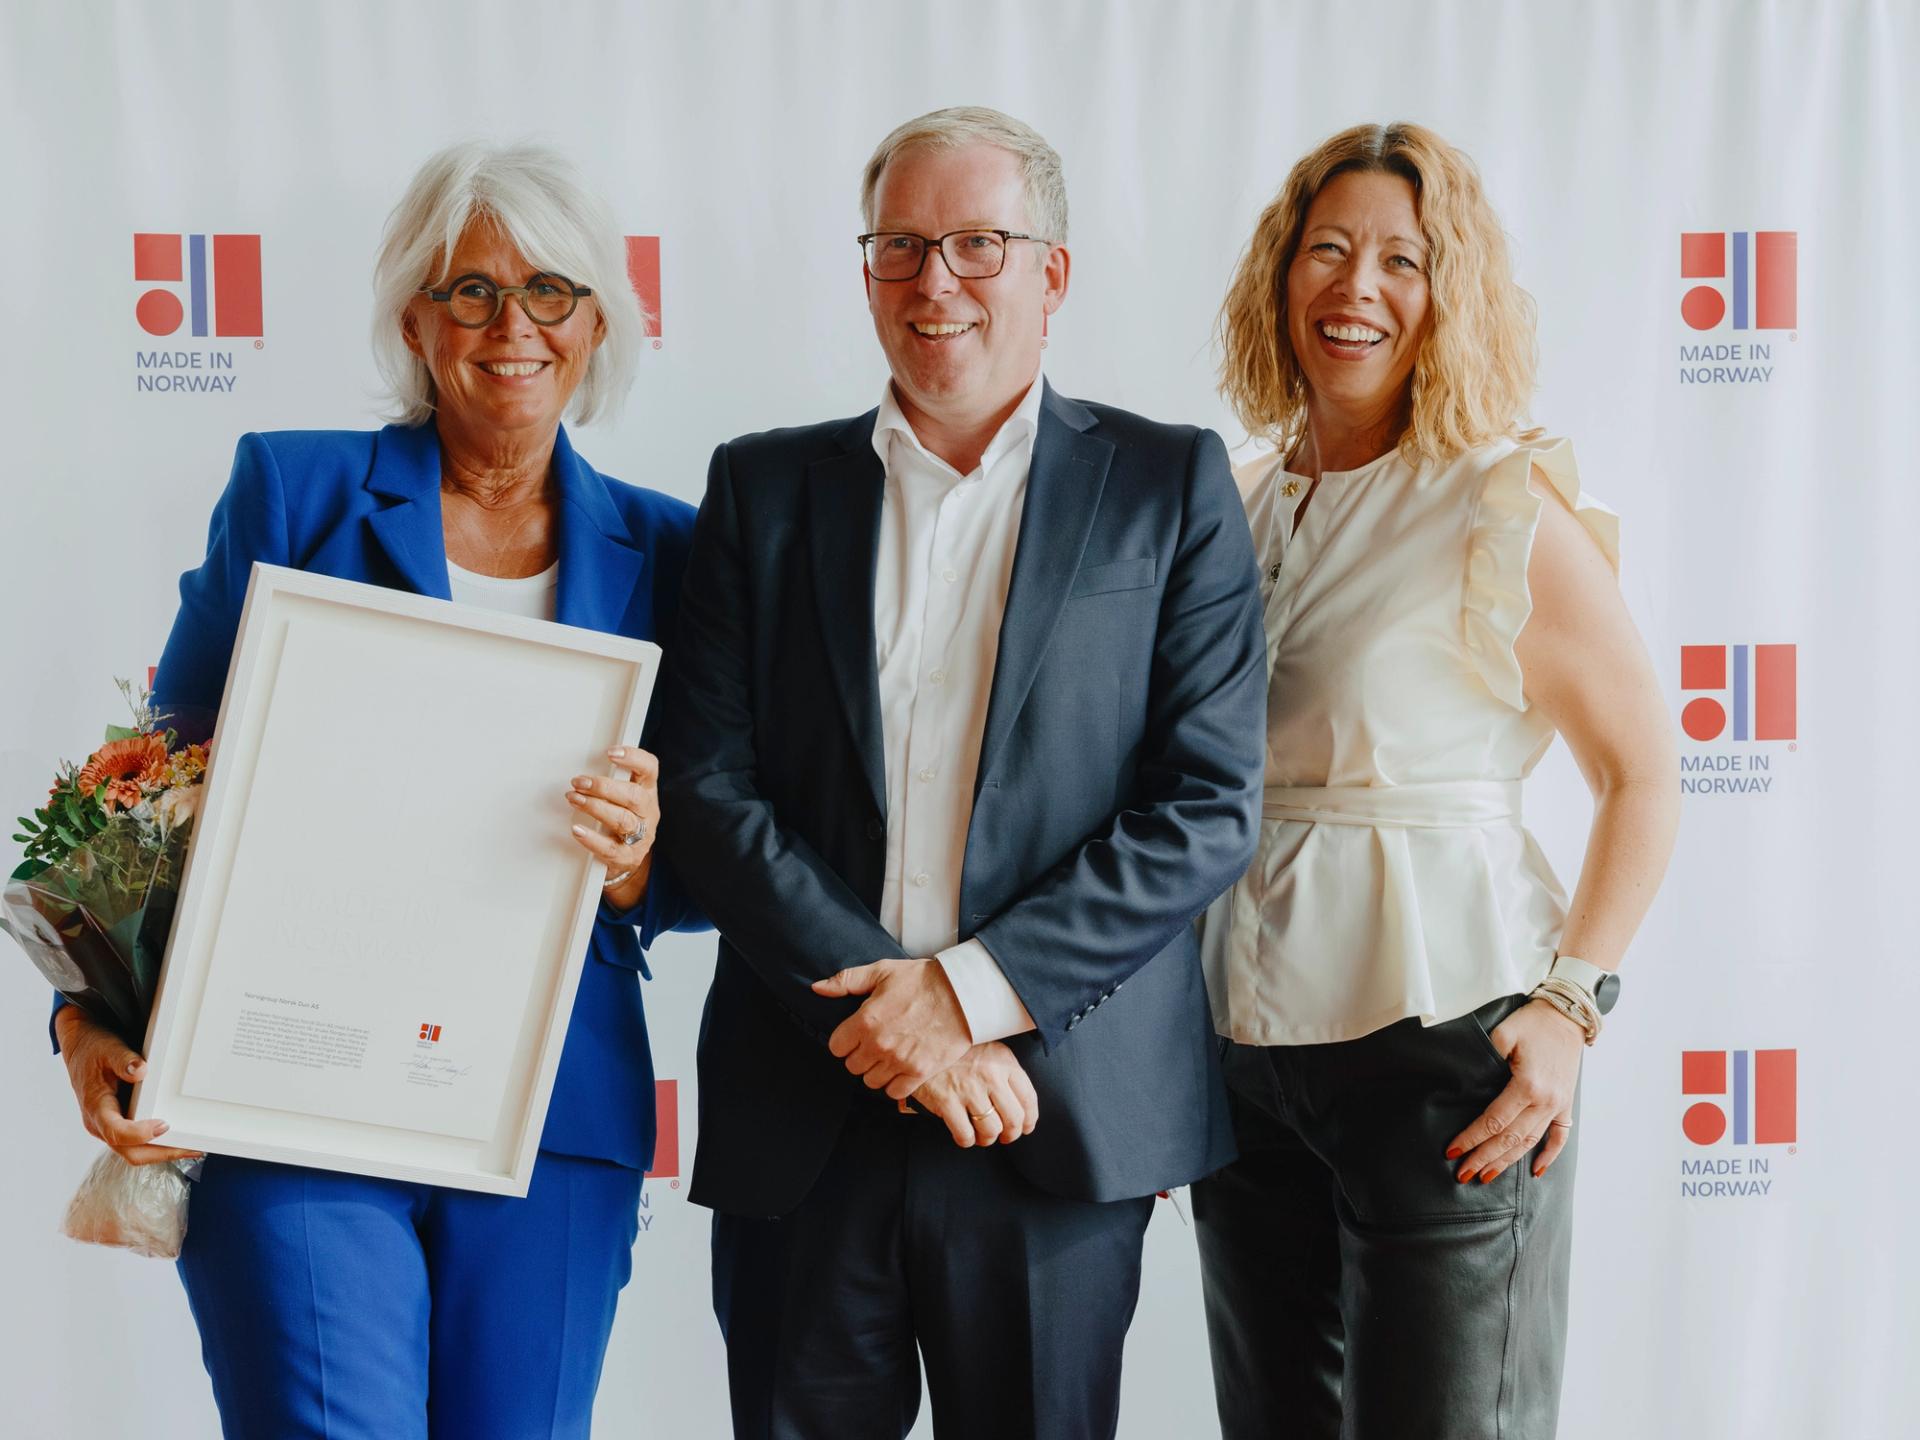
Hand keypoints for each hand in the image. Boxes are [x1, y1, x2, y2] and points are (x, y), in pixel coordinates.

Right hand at [53, 1007, 201, 1166]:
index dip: (139, 1134)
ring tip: (192, 1147)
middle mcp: (100, 1124)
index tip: (163, 1125)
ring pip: (134, 1152)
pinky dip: (157, 1145)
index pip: (115, 1132)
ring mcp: (108, 1127)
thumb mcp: (108, 1049)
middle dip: (161, 1153)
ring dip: (162, 1152)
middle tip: (191, 1147)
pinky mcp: (117, 1124)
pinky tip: (177, 1140)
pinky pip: (136, 1144)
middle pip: (130, 1152)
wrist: (82, 1050)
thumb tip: (140, 1071)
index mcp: (96, 1108)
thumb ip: (123, 1059)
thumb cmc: (94, 1050)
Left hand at [568, 745, 660, 909]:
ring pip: (623, 820)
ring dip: (595, 807)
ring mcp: (641, 836)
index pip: (649, 769)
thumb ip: (609, 782)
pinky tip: (577, 831)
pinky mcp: (628, 857)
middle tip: (579, 782)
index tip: (610, 753)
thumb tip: (580, 770)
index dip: (633, 758)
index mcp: (647, 791)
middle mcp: (648, 812)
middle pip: (634, 796)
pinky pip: (610, 848)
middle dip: (604, 787)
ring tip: (574, 799)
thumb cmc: (620, 820)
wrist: (626, 860)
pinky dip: (592, 839)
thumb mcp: (622, 797)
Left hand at [812, 958, 972, 1098]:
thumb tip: (817, 988)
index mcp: (865, 1020)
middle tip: (875, 1044)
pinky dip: (895, 1084)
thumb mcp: (882, 971)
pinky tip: (902, 1068)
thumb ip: (846, 980)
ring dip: (877, 1070)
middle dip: (860, 1055)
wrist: (963, 994)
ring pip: (871, 1081)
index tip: (856, 1035)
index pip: (836, 1047)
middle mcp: (878, 1045)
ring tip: (889, 1056)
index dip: (845, 1041)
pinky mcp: (919, 1073)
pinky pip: (894, 1092)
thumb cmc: (923, 980)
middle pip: (852, 1067)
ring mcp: (899, 1061)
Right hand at [900, 1042, 1038, 1146]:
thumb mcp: (987, 1050)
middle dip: (1011, 1134)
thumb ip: (1005, 1071)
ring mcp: (969, 1089)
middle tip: (1004, 1136)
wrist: (922, 1044)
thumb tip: (1019, 1104)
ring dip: (987, 1139)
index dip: (1029, 1119)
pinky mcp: (947, 1101)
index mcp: (1004, 1061)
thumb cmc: (957, 1052)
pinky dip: (966, 1140)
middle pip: (1013, 1118)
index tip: (1025, 1127)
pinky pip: (965, 1135)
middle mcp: (990, 1075)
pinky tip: (964, 1135)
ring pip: (991, 1130)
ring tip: (981, 1135)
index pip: (1028, 1097)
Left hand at [1446, 998, 1584, 1182]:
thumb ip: (1486, 1057)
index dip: (1471, 1138)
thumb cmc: (1532, 1022)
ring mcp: (1558, 1105)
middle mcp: (1545, 1101)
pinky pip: (1560, 1136)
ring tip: (1486, 1176)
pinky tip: (1535, 1171)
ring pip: (1530, 1141)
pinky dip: (1549, 1155)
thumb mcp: (1504, 1033)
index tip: (1452, 1151)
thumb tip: (1467, 1080)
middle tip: (1462, 1174)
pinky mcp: (1566, 1104)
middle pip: (1509, 1138)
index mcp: (1527, 1085)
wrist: (1567, 1016)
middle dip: (1483, 1158)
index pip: (1493, 1121)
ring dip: (1508, 1161)